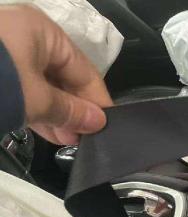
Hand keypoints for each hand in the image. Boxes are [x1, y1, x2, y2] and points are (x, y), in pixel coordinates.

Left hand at [0, 4, 111, 144]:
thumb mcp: (37, 99)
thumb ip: (71, 111)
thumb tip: (98, 123)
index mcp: (43, 32)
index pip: (84, 70)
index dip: (97, 101)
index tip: (107, 127)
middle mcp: (25, 36)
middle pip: (62, 77)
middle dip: (75, 110)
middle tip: (85, 139)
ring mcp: (5, 53)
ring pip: (42, 85)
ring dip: (56, 114)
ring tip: (67, 140)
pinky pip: (23, 89)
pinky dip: (36, 110)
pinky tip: (48, 131)